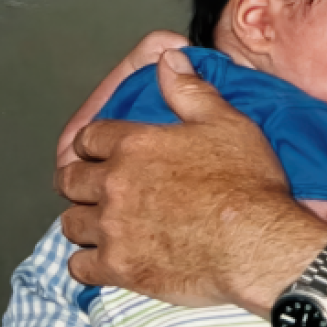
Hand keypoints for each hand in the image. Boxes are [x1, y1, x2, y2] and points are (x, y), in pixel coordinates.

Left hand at [56, 50, 326, 312]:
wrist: (257, 242)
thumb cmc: (247, 182)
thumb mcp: (227, 122)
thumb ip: (190, 89)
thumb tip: (168, 58)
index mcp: (135, 145)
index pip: (88, 136)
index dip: (94, 142)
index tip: (102, 150)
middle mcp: (115, 184)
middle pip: (69, 179)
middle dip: (80, 180)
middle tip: (97, 186)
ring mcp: (113, 229)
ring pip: (71, 223)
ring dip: (84, 220)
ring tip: (103, 222)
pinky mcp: (120, 268)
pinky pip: (80, 267)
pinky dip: (88, 262)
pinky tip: (105, 258)